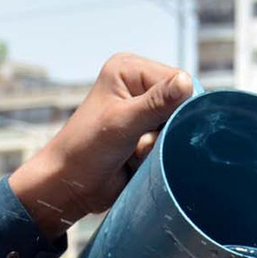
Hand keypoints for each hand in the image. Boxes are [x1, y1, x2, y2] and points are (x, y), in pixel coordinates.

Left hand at [8, 53, 192, 238]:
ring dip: (159, 146)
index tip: (160, 127)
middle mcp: (136, 86)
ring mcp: (141, 113)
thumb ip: (156, 103)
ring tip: (134, 153)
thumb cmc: (85, 150)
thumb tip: (187, 82)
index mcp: (129, 69)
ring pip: (175, 128)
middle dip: (166, 129)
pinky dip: (155, 156)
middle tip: (141, 143)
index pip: (177, 79)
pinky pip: (166, 145)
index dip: (178, 105)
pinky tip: (134, 161)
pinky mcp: (143, 137)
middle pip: (179, 105)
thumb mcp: (123, 122)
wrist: (69, 187)